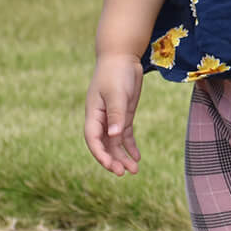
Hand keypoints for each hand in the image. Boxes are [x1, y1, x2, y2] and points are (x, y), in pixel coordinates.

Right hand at [84, 52, 143, 174]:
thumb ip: (116, 114)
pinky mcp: (124, 115)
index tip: (110, 166)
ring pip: (115, 143)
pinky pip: (125, 135)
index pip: (93, 139)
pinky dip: (130, 147)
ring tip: (134, 171)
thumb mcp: (117, 93)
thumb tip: (114, 135)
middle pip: (104, 145)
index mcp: (94, 114)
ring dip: (123, 157)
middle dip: (112, 160)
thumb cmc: (116, 73)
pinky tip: (137, 158)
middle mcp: (101, 119)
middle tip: (123, 173)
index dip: (100, 154)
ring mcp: (113, 118)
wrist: (122, 57)